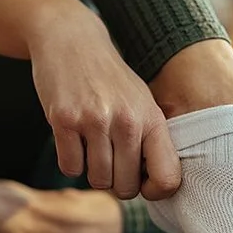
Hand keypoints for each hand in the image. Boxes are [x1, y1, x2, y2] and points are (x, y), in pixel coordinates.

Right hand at [27, 0, 179, 200]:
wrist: (72, 40)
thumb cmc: (110, 80)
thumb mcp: (142, 103)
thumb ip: (150, 141)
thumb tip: (155, 187)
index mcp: (152, 119)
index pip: (167, 179)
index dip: (154, 192)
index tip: (141, 182)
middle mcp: (127, 121)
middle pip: (125, 188)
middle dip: (116, 183)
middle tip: (109, 162)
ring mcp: (94, 121)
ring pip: (97, 180)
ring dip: (92, 172)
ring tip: (91, 147)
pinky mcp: (64, 120)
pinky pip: (69, 168)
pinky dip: (70, 161)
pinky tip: (73, 140)